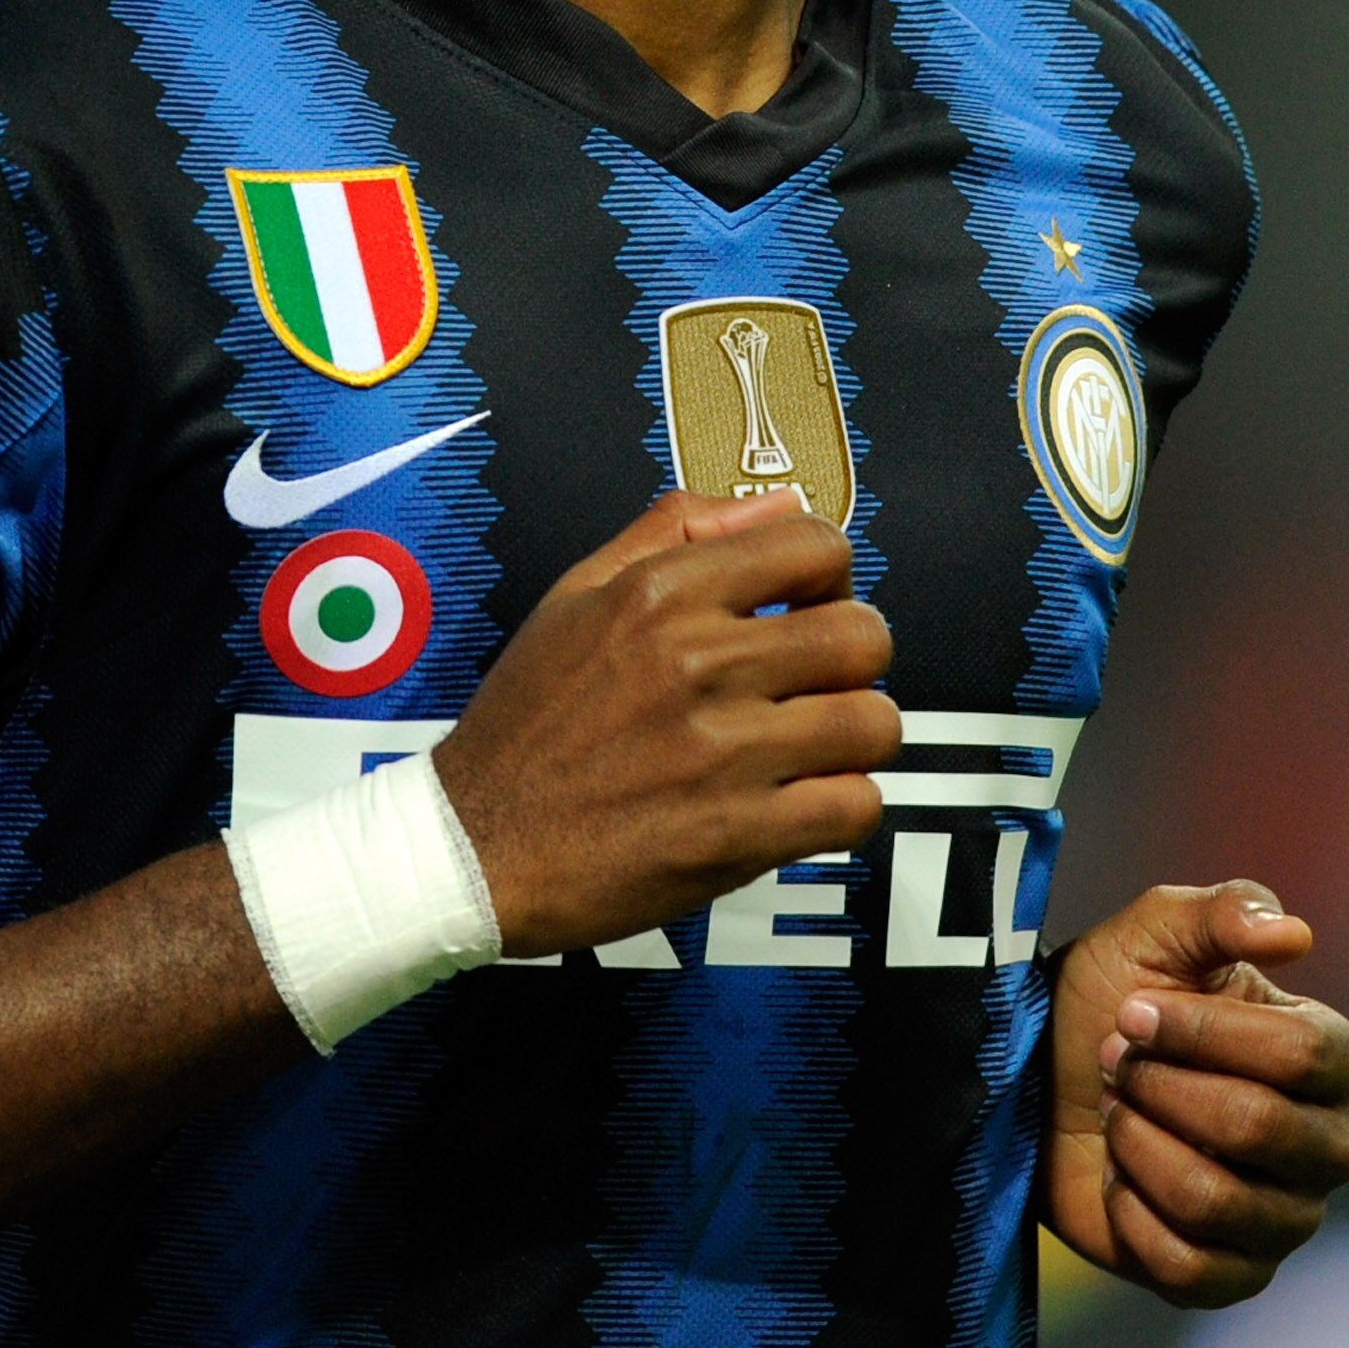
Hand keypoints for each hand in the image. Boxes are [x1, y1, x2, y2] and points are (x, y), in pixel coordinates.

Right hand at [433, 490, 899, 957]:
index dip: (830, 574)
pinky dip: (843, 807)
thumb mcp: (576, 592)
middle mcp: (699, 663)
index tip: (808, 603)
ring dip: (855, 736)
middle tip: (815, 681)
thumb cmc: (527, 720)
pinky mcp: (739, 836)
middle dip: (854, 658)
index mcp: (661, 594)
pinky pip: (856, 807)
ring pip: (873, 723)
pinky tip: (802, 802)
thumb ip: (676, 530)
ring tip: (812, 746)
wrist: (475, 845)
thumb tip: (779, 502)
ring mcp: (724, 753)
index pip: (815, 546)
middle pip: (864, 635)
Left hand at [1043, 880, 1348, 1307]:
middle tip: (1116, 1063)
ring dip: (1137, 1144)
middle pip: (1258, 1126)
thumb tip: (1294, 933)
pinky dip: (1129, 1213)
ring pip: (1215, 1199)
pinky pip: (1188, 1267)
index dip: (1204, 1031)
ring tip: (1117, 1112)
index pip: (1304, 1053)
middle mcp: (1324, 1144)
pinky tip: (1117, 1178)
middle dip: (1159, 1086)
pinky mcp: (1232, 1277)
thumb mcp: (1153, 931)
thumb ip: (1224, 912)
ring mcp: (1283, 1218)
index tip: (1133, 1010)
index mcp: (1326, 1058)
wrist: (1036, 1075)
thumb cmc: (1108, 997)